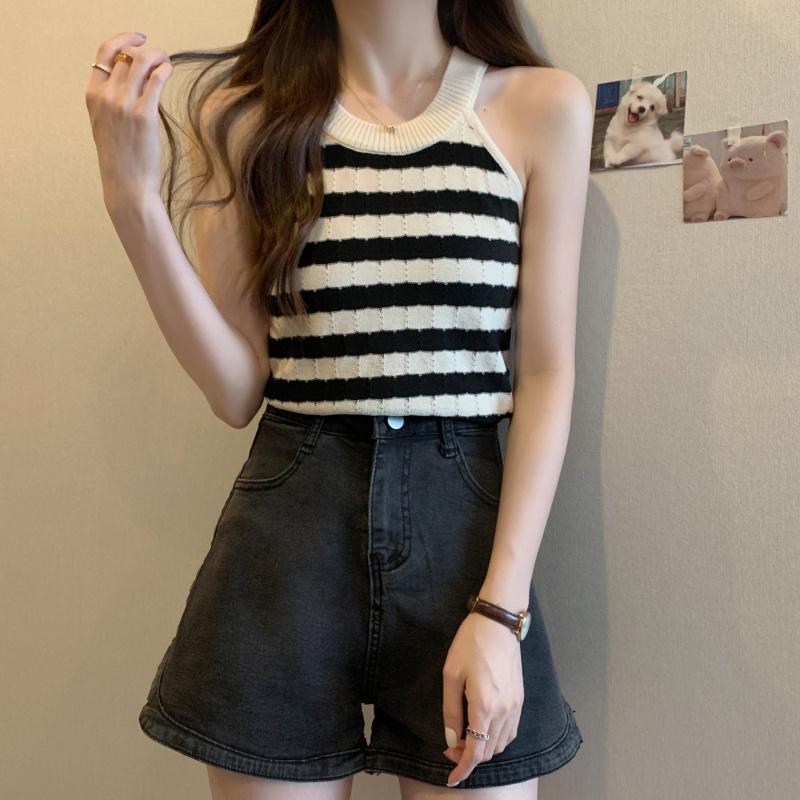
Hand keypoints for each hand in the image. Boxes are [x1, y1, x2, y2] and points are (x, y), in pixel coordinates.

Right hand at [85, 32, 172, 210]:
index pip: (104, 53)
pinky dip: (165, 69)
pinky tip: (169, 72)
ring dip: (158, 56)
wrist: (127, 186)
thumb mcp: (105, 126)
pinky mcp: (144, 115)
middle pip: (127, 56)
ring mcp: (124, 105)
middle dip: (146, 51)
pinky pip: (156, 79)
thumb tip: (131, 84)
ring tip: (167, 63)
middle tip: (160, 58)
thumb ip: (111, 103)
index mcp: (92, 97)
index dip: (122, 41)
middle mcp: (106, 97)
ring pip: (142, 61)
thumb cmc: (121, 160)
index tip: (138, 39)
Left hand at [441, 610, 523, 785]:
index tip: (452, 778)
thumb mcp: (451, 675)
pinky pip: (511, 731)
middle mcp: (504, 710)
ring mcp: (515, 705)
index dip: (463, 769)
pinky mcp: (520, 698)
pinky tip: (483, 728)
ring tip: (465, 736)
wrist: (498, 623)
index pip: (475, 751)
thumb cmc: (471, 643)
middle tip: (451, 747)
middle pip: (489, 751)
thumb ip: (451, 711)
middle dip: (469, 757)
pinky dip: (497, 738)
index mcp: (484, 705)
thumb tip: (451, 738)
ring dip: (484, 748)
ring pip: (501, 744)